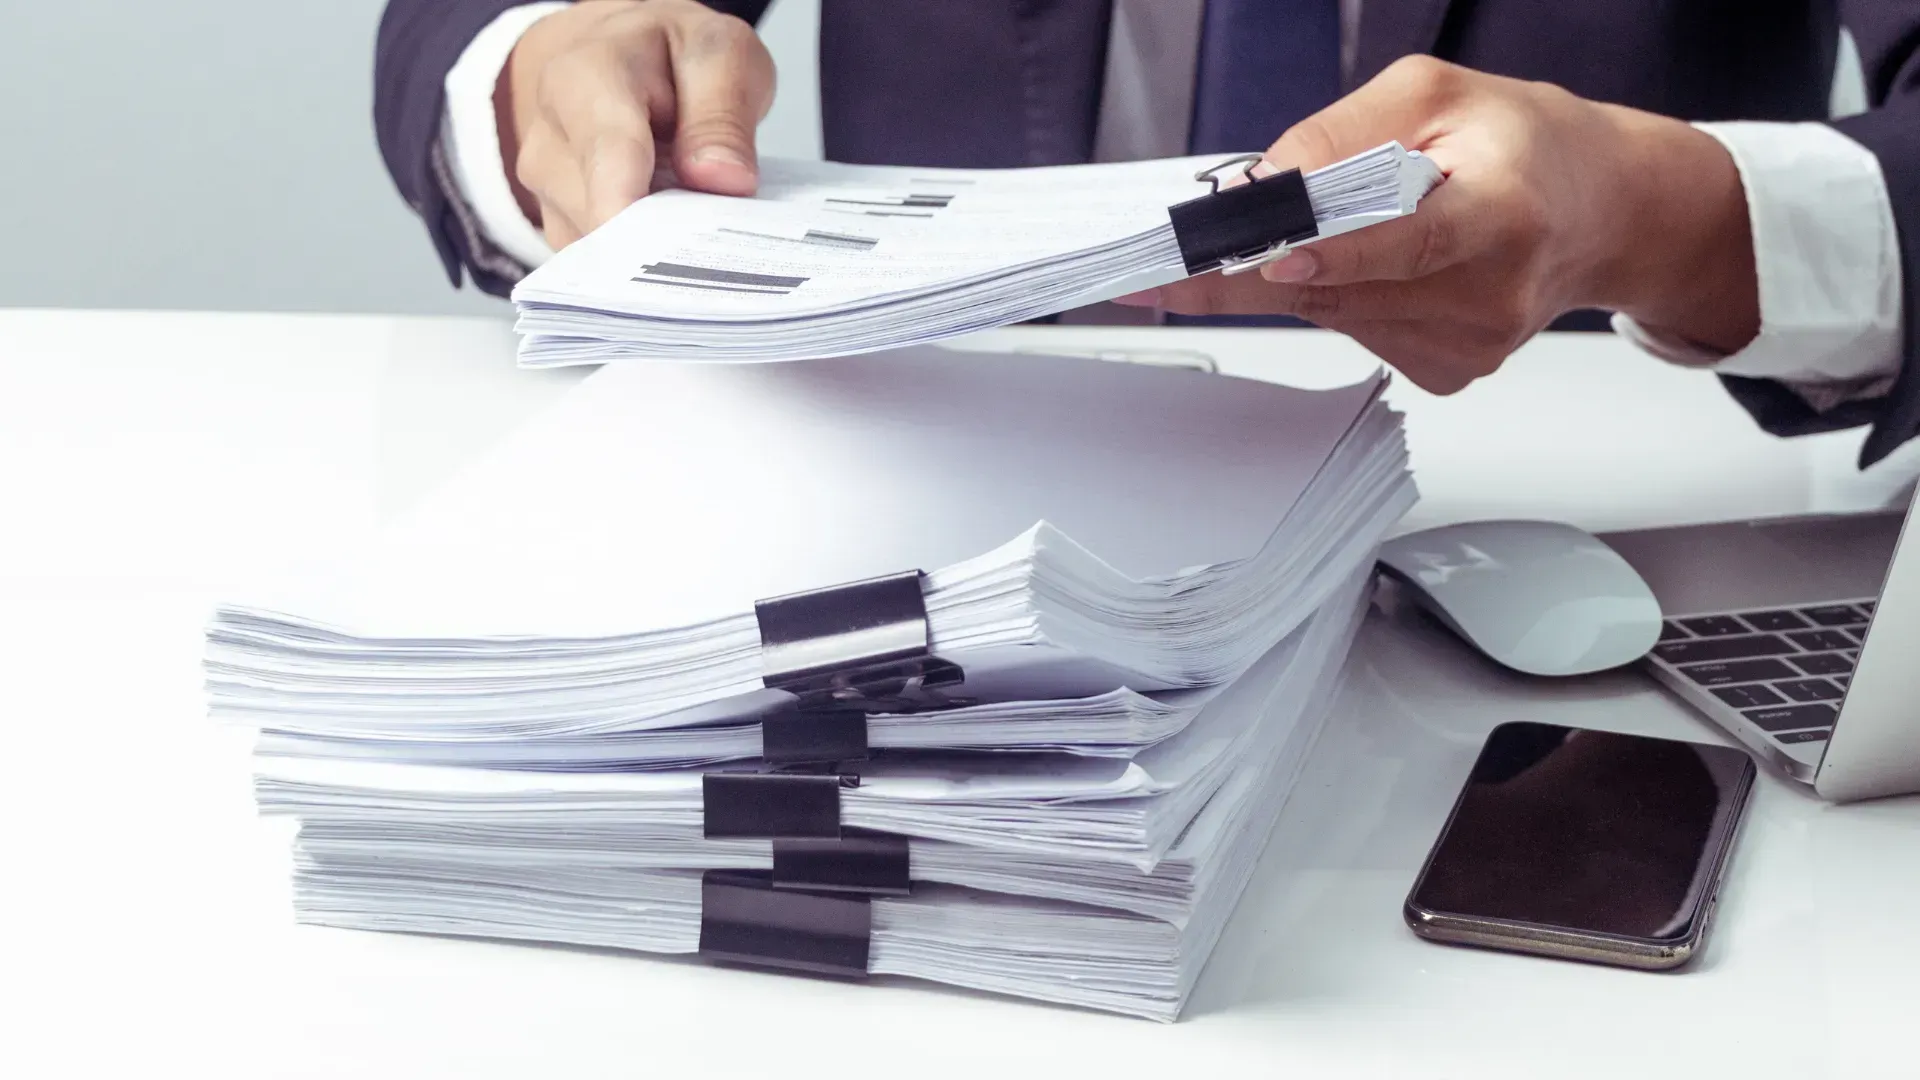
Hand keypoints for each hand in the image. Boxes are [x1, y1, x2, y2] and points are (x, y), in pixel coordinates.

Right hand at [499, 0, 775, 248]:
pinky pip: (602, 264)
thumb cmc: (670, 56)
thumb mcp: (720, 55)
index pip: (609, 161)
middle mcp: (548, 140)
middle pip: (607, 220)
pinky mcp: (559, 227)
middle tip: (722, 218)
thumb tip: (723, 182)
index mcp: (584, 80)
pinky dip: (643, 257)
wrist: (622, 56)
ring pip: (604, 251)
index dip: (640, 217)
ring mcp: (546, 191)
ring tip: (693, 204)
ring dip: (658, 245)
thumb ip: (723, 115)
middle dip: (669, 232)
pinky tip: (671, 225)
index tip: (676, 253)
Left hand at [1122, 57, 1758, 393]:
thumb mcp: (1431, 93)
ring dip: (1306, 273)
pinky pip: (1358, 333)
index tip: (1265, 255)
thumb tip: (1254, 186)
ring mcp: (1473, 343)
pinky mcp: (1452, 370)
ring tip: (1330, 229)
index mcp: (1504, 211)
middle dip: (1250, 269)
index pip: (1408, 241)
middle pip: (1340, 289)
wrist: (1599, 207)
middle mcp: (1494, 291)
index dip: (1335, 253)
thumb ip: (1338, 136)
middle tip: (1164, 271)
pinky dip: (1346, 296)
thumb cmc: (1520, 143)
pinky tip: (1383, 266)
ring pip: (1334, 312)